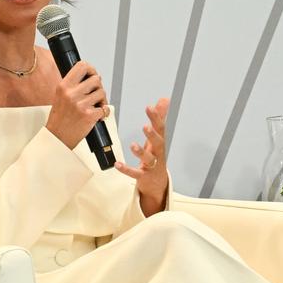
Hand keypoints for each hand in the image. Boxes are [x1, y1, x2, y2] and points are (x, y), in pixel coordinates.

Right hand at [45, 61, 108, 149]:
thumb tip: (89, 75)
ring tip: (94, 106)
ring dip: (101, 100)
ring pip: (102, 93)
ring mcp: (81, 104)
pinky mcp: (89, 115)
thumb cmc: (60, 118)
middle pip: (96, 79)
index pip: (82, 66)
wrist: (58, 137)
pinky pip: (105, 108)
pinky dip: (104, 112)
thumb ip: (73, 85)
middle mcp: (72, 94)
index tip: (92, 74)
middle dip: (98, 87)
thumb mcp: (60, 96)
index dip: (91, 69)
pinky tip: (97, 115)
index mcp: (63, 86)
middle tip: (94, 94)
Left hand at [115, 98, 169, 216]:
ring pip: (148, 159)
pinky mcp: (144, 176)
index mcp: (159, 143)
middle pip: (158, 143)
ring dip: (140, 152)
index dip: (156, 117)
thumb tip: (164, 100)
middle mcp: (157, 153)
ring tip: (133, 145)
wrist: (158, 182)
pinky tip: (117, 164)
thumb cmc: (156, 156)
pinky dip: (127, 169)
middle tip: (146, 126)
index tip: (149, 107)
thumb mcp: (157, 136)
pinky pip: (136, 173)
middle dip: (152, 135)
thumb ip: (159, 118)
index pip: (160, 128)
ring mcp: (152, 166)